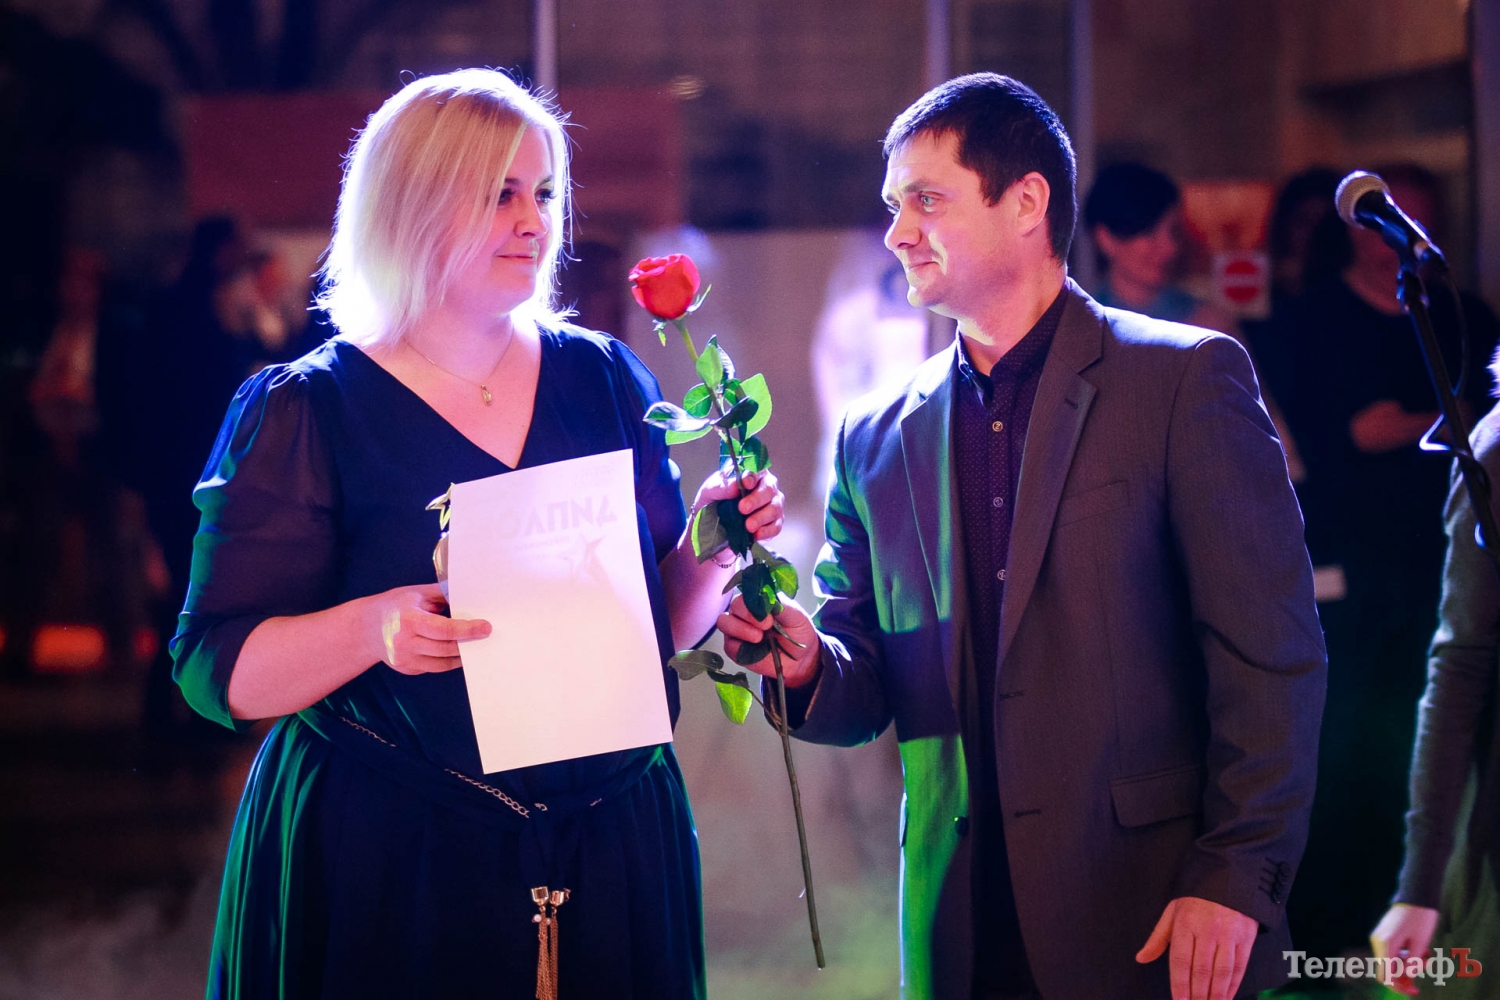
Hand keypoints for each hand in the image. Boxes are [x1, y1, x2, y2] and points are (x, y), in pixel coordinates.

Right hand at [363, 583, 489, 674]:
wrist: (367, 628)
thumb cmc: (395, 606)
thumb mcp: (416, 594)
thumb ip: (442, 594)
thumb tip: (468, 597)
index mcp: (409, 620)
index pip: (443, 629)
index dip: (467, 630)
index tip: (485, 628)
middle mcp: (405, 642)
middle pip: (445, 648)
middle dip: (468, 643)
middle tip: (485, 636)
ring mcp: (405, 659)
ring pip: (442, 663)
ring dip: (461, 655)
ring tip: (474, 645)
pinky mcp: (407, 669)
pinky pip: (434, 667)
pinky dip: (448, 660)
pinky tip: (456, 651)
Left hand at [692, 468, 784, 542]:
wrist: (712, 525)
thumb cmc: (714, 501)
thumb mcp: (709, 491)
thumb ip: (721, 487)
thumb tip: (735, 486)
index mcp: (751, 473)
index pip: (757, 469)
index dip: (753, 476)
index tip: (745, 483)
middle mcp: (766, 486)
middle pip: (769, 489)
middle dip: (756, 499)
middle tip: (743, 508)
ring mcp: (773, 504)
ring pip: (775, 508)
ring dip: (761, 517)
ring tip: (748, 526)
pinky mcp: (774, 522)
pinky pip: (776, 526)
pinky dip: (767, 531)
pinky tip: (756, 534)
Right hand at [717, 594, 820, 686]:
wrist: (800, 659)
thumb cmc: (797, 632)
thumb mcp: (796, 615)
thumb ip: (780, 604)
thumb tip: (764, 598)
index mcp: (759, 600)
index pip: (748, 592)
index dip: (755, 601)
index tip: (769, 615)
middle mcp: (745, 612)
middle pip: (734, 605)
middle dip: (748, 615)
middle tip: (767, 626)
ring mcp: (738, 629)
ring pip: (724, 622)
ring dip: (739, 629)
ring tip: (758, 638)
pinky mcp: (735, 648)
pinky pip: (728, 644)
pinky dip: (739, 646)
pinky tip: (754, 648)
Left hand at [1135, 896, 1257, 999]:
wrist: (1229, 878)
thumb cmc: (1196, 899)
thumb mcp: (1172, 912)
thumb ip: (1158, 938)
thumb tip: (1141, 958)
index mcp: (1185, 923)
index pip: (1180, 960)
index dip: (1179, 984)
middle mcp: (1207, 930)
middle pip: (1201, 970)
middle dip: (1197, 995)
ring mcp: (1228, 935)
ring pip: (1222, 972)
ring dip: (1216, 994)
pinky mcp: (1246, 938)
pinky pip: (1239, 967)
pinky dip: (1233, 985)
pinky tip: (1227, 997)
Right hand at [1371, 904, 1439, 994]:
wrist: (1416, 894)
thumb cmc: (1421, 918)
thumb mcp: (1421, 943)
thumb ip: (1413, 963)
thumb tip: (1407, 977)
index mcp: (1386, 944)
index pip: (1386, 976)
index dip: (1399, 988)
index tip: (1415, 991)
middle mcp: (1378, 942)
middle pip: (1388, 970)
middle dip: (1407, 975)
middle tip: (1426, 968)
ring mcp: (1380, 937)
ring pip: (1392, 961)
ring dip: (1409, 964)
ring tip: (1427, 955)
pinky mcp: (1384, 934)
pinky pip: (1393, 952)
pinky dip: (1406, 956)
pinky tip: (1420, 949)